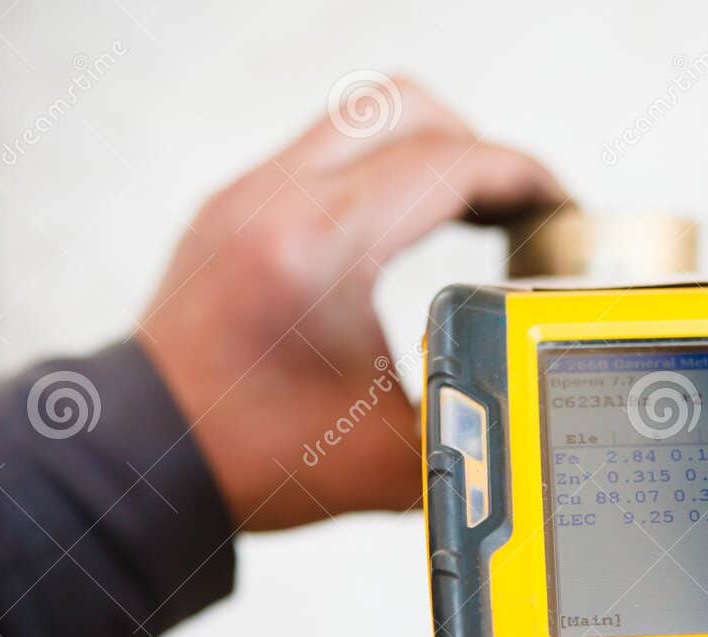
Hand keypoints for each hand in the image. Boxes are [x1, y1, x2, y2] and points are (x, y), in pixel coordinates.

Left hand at [136, 78, 564, 530]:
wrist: (150, 456)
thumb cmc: (247, 454)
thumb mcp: (391, 455)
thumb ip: (469, 415)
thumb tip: (523, 391)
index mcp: (321, 248)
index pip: (447, 165)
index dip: (521, 177)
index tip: (557, 204)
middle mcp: (278, 201)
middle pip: (405, 108)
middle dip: (478, 148)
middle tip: (514, 205)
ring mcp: (248, 195)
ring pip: (361, 116)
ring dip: (425, 150)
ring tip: (467, 210)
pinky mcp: (233, 207)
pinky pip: (322, 151)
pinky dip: (377, 171)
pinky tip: (400, 226)